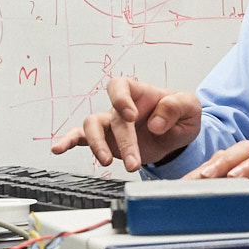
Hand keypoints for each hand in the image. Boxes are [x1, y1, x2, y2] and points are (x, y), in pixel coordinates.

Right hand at [50, 75, 202, 171]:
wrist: (177, 136)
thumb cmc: (180, 115)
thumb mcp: (191, 107)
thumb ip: (178, 107)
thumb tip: (155, 121)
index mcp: (138, 92)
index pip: (119, 85)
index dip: (120, 98)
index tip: (131, 115)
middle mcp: (120, 107)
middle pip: (112, 118)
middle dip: (123, 141)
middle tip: (134, 162)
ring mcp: (110, 124)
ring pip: (91, 126)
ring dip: (98, 145)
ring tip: (107, 162)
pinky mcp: (106, 141)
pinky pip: (81, 137)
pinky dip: (68, 141)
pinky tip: (58, 148)